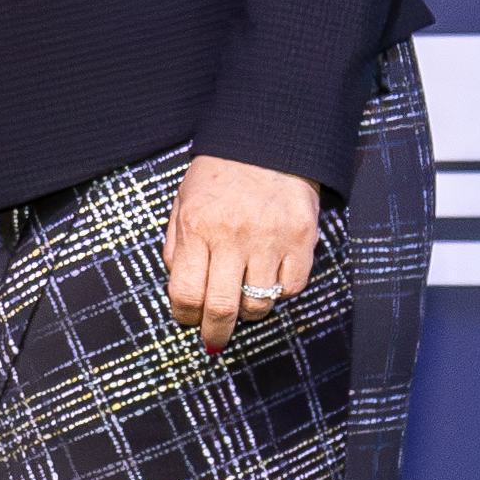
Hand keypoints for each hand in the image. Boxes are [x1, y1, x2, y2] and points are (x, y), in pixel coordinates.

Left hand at [163, 152, 321, 353]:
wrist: (267, 140)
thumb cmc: (219, 177)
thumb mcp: (183, 204)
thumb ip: (177, 248)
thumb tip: (181, 294)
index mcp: (197, 227)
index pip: (186, 294)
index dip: (185, 317)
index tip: (188, 320)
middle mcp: (233, 236)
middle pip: (222, 309)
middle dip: (215, 332)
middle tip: (214, 338)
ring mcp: (271, 238)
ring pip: (259, 305)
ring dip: (248, 311)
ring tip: (243, 297)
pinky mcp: (302, 238)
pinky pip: (291, 288)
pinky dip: (279, 292)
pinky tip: (269, 278)